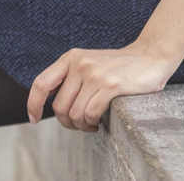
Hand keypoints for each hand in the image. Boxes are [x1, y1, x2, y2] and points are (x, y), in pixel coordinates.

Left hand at [27, 43, 177, 129]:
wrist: (150, 57)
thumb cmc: (118, 67)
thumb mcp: (88, 64)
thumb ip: (70, 78)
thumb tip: (49, 102)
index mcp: (71, 58)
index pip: (41, 83)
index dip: (33, 104)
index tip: (34, 119)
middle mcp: (79, 63)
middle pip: (59, 107)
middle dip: (67, 123)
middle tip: (80, 125)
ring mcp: (95, 74)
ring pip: (74, 114)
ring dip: (82, 126)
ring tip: (92, 124)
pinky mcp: (111, 85)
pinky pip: (90, 114)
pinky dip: (93, 123)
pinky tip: (100, 122)